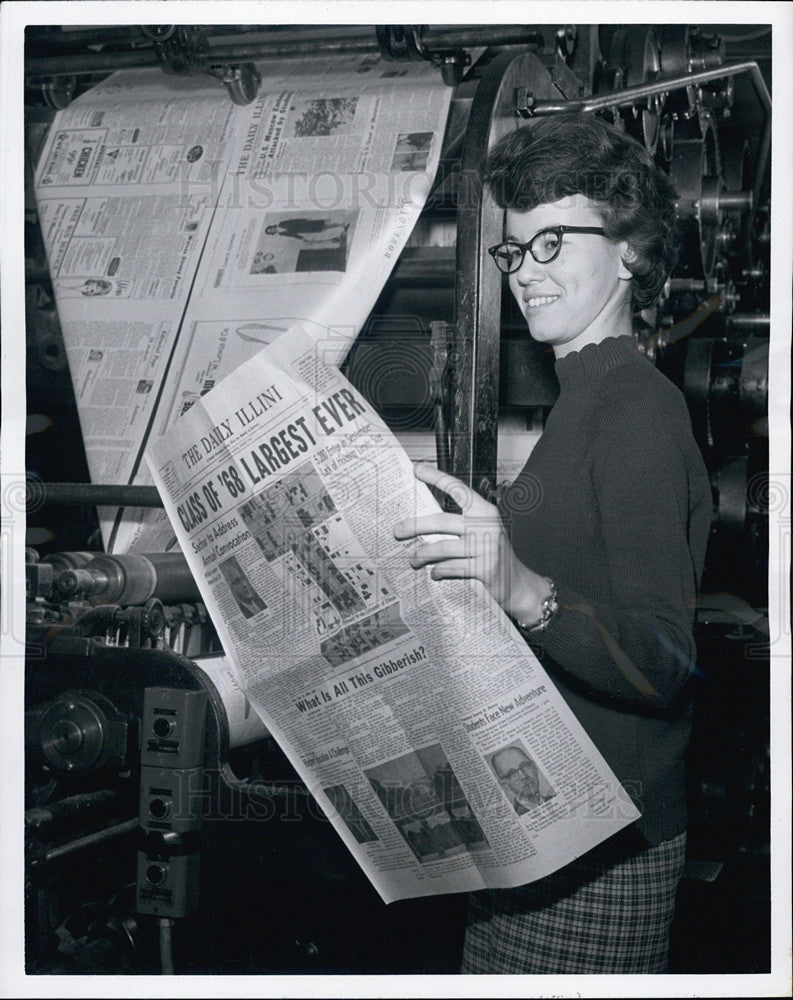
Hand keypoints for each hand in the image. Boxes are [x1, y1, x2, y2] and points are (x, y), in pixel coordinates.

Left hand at [393, 463, 547, 621]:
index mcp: (485, 511)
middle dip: (415, 526)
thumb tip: (423, 519)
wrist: (518, 584)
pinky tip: (434, 573)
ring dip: (422, 555)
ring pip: (441, 549)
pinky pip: (451, 568)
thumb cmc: (494, 554)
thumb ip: (460, 523)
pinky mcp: (483, 569)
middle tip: (398, 531)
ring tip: (413, 559)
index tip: (417, 469)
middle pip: (441, 521)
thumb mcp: (483, 531)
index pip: (458, 489)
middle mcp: (486, 525)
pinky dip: (438, 571)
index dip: (437, 477)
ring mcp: (485, 547)